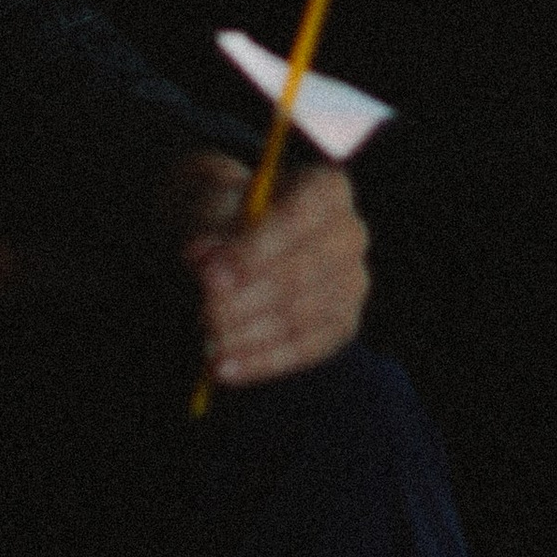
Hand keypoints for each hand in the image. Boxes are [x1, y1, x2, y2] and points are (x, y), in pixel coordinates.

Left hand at [176, 151, 369, 383]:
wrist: (237, 245)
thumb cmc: (226, 220)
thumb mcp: (210, 213)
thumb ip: (208, 233)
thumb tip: (204, 262)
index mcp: (325, 188)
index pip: (303, 214)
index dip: (258, 247)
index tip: (212, 275)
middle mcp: (350, 233)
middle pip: (306, 270)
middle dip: (249, 297)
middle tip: (203, 313)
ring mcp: (352, 283)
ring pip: (304, 315)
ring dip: (250, 333)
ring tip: (207, 342)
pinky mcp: (341, 326)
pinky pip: (305, 350)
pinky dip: (261, 362)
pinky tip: (224, 368)